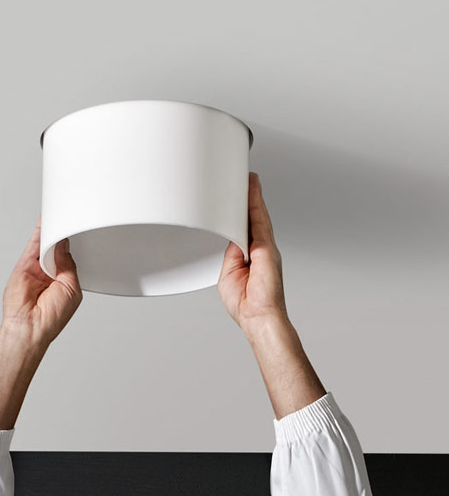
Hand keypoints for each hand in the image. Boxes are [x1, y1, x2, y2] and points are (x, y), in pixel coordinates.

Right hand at [1, 215, 82, 349]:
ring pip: (46, 243)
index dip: (73, 245)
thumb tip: (64, 246)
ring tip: (60, 216)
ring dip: (53, 230)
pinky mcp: (24, 265)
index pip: (69, 257)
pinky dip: (39, 232)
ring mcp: (36, 268)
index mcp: (64, 280)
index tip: (80, 231)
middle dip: (64, 235)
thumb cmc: (52, 317)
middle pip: (57, 247)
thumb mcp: (71, 288)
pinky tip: (46, 221)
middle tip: (70, 220)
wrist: (31, 326)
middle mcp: (50, 273)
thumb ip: (68, 265)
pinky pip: (33, 245)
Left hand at [217, 172, 287, 336]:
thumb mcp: (228, 272)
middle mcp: (260, 248)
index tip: (235, 197)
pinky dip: (255, 204)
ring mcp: (265, 247)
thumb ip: (230, 253)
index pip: (244, 228)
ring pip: (257, 215)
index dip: (240, 212)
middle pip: (252, 217)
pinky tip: (251, 191)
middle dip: (248, 198)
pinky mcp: (267, 248)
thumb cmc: (245, 302)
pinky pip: (259, 221)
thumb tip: (230, 237)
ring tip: (246, 178)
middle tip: (242, 179)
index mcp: (249, 255)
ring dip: (251, 196)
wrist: (259, 317)